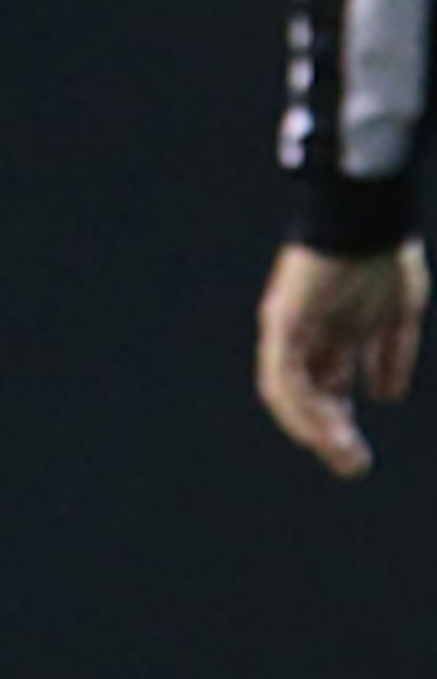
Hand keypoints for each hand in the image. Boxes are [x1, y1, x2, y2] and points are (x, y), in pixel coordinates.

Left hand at [255, 238, 427, 474]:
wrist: (366, 215)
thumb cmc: (383, 253)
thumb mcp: (396, 311)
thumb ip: (389, 351)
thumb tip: (385, 393)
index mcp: (330, 329)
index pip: (322, 383)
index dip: (337, 415)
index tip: (355, 447)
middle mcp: (304, 331)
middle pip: (307, 392)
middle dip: (329, 431)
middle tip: (351, 463)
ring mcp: (289, 327)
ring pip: (292, 393)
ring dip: (316, 429)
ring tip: (344, 456)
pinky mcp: (281, 323)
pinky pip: (283, 378)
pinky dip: (301, 408)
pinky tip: (323, 432)